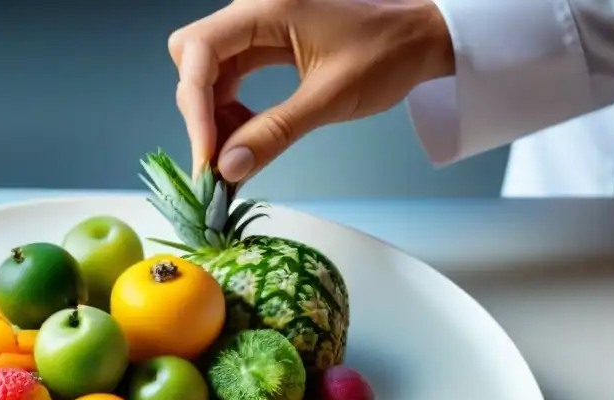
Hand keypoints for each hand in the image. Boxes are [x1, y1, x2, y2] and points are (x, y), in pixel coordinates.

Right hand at [167, 0, 454, 181]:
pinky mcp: (262, 45)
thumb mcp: (329, 99)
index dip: (195, 106)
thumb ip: (274, 133)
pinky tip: (246, 136)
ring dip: (212, 117)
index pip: (199, 51)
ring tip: (235, 154)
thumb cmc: (386, 57)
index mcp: (267, 9)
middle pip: (193, 58)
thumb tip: (227, 170)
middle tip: (216, 158)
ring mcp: (255, 27)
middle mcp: (252, 11)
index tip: (207, 155)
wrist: (420, 39)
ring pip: (206, 72)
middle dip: (198, 110)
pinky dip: (228, 112)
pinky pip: (227, 78)